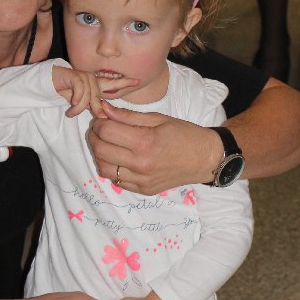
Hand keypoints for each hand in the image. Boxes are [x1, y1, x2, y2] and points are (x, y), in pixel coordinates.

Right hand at [52, 66, 138, 116]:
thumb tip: (103, 116)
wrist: (48, 84)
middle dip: (99, 107)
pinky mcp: (75, 76)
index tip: (137, 80)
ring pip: (90, 95)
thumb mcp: (81, 102)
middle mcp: (92, 79)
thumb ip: (92, 106)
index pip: (113, 83)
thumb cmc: (66, 93)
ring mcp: (84, 76)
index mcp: (96, 84)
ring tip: (71, 113)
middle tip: (99, 117)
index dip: (125, 82)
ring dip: (80, 107)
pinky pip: (81, 91)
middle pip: (102, 93)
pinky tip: (72, 105)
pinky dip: (77, 101)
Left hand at [88, 102, 219, 193]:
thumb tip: (104, 109)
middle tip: (99, 129)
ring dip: (99, 154)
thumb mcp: (158, 118)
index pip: (106, 132)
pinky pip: (116, 181)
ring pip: (104, 169)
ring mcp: (141, 180)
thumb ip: (127, 116)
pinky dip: (111, 168)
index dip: (99, 122)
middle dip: (94, 137)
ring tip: (107, 143)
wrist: (205, 159)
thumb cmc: (184, 134)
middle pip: (100, 151)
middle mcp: (141, 164)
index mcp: (146, 142)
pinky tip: (118, 158)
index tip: (102, 117)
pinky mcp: (143, 189)